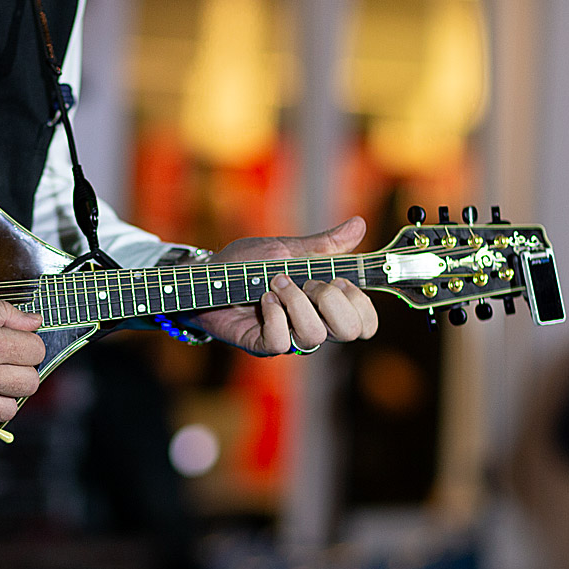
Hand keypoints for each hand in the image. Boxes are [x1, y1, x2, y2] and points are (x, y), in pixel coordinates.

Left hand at [188, 217, 377, 354]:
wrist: (204, 276)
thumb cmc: (244, 265)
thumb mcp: (285, 248)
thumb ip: (322, 245)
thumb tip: (360, 225)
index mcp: (323, 304)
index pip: (365, 323)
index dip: (361, 303)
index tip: (339, 279)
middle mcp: (311, 324)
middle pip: (350, 331)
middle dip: (334, 300)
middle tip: (309, 282)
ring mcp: (287, 337)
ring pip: (315, 336)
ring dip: (297, 302)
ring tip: (275, 284)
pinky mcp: (261, 344)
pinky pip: (281, 341)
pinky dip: (275, 316)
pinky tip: (263, 299)